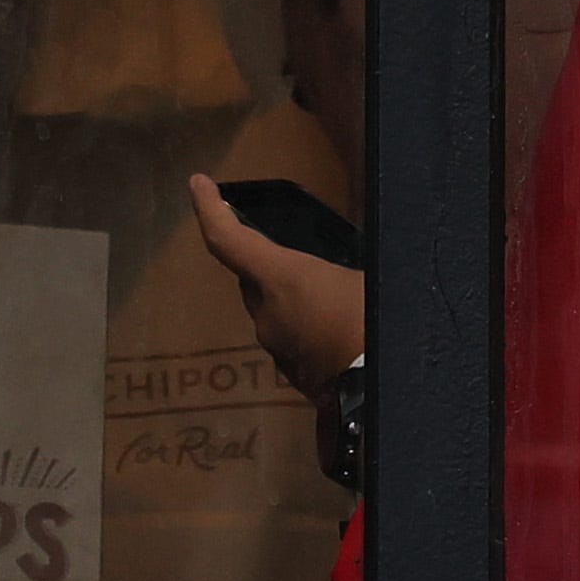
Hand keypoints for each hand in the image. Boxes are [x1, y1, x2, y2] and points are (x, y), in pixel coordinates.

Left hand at [179, 180, 367, 395]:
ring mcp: (277, 349)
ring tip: (341, 302)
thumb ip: (345, 270)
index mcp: (280, 280)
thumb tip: (347, 273)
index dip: (210, 209)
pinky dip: (307, 330)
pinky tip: (341, 331)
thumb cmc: (374, 324)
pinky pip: (292, 340)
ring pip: (275, 313)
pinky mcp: (293, 376)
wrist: (380, 396)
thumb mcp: (367, 279)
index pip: (227, 240)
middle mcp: (267, 314)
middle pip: (254, 280)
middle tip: (305, 260)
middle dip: (270, 267)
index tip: (198, 184)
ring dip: (296, 303)